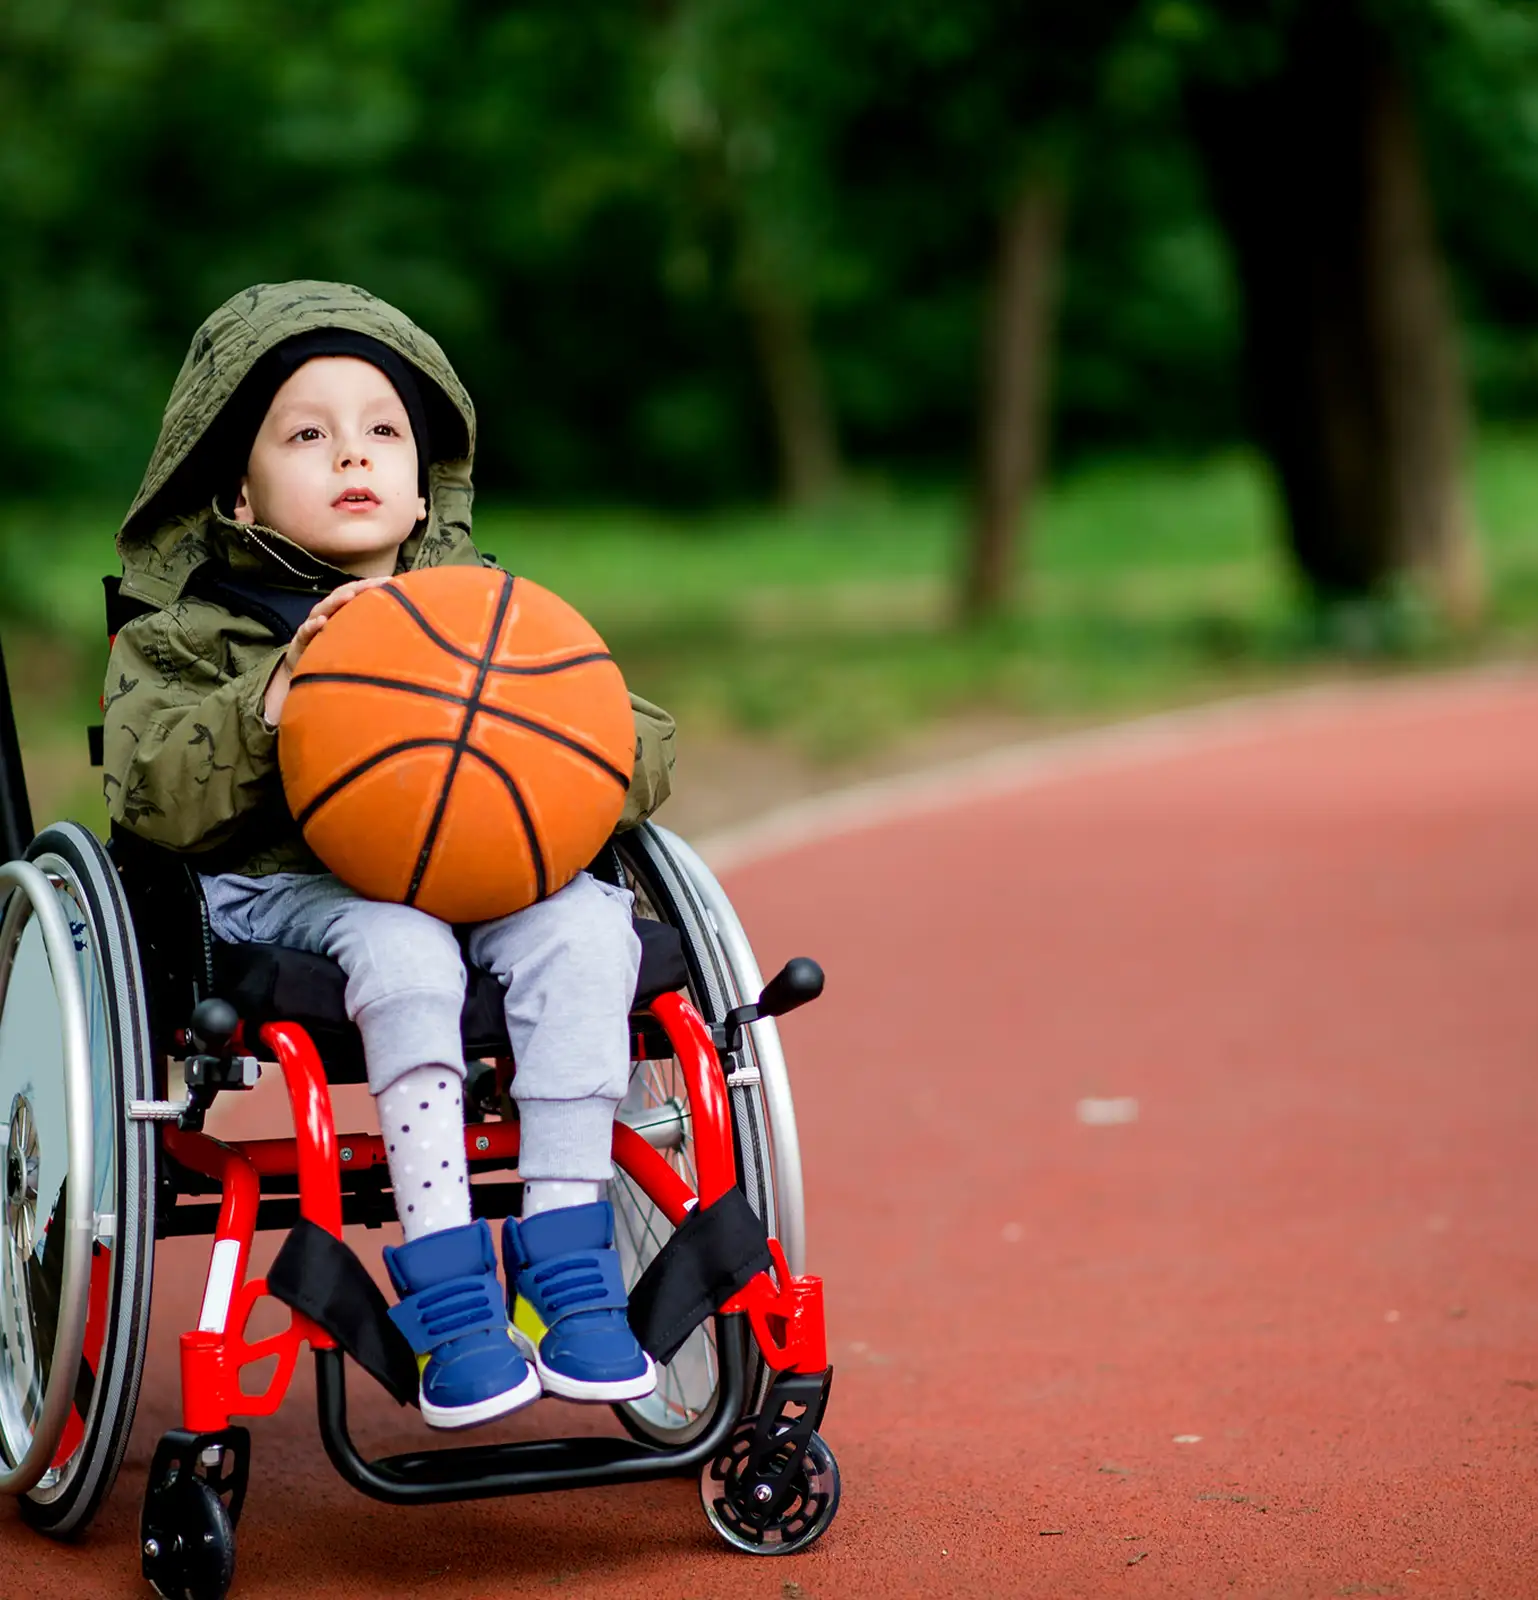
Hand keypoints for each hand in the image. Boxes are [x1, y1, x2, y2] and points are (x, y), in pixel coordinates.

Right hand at [264, 577, 393, 724]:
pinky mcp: (302, 639)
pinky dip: (313, 626)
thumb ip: (374, 628)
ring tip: (350, 595)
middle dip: (359, 588)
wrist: (305, 666)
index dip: (374, 585)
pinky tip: (322, 622)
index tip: (392, 581)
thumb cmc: (336, 649)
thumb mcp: (356, 638)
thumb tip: (407, 625)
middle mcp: (329, 612)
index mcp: (343, 609)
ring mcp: (314, 624)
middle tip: (375, 583)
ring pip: (324, 608)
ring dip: (336, 601)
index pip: (359, 592)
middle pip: (343, 595)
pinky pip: (306, 631)